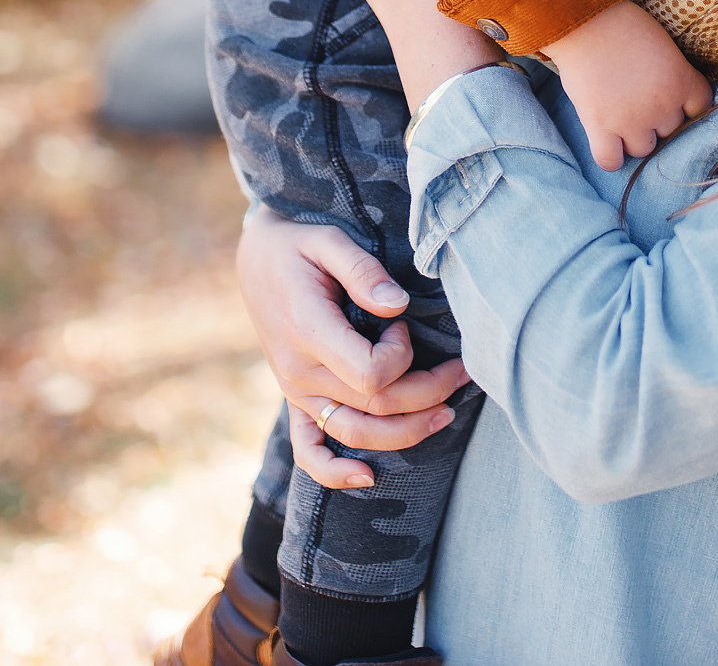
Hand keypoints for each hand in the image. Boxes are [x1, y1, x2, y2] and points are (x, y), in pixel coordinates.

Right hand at [237, 207, 469, 489]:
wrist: (255, 258)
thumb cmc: (297, 244)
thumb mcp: (329, 240)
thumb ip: (363, 271)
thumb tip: (398, 306)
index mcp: (308, 332)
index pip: (370, 374)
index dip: (402, 356)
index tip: (402, 324)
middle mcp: (300, 372)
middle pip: (375, 407)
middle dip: (429, 393)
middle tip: (462, 370)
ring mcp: (296, 391)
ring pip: (355, 434)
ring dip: (406, 433)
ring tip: (447, 415)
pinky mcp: (295, 398)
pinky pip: (309, 450)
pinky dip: (334, 473)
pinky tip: (368, 477)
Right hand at [544, 1, 715, 171]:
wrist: (585, 22)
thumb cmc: (623, 24)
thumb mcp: (663, 45)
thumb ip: (671, 73)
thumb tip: (665, 93)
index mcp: (681, 81)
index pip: (700, 108)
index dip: (685, 105)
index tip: (671, 98)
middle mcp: (662, 106)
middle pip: (670, 130)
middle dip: (656, 118)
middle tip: (637, 99)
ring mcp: (631, 121)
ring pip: (643, 149)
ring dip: (634, 137)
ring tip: (619, 115)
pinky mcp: (601, 127)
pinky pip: (611, 161)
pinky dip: (611, 156)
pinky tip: (607, 141)